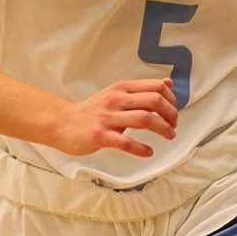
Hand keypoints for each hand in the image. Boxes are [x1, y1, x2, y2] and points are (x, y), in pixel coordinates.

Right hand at [50, 77, 179, 158]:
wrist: (62, 122)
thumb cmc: (92, 111)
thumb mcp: (117, 93)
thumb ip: (141, 90)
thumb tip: (168, 83)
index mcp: (121, 88)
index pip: (156, 87)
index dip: (171, 99)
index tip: (174, 111)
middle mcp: (116, 100)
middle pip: (154, 101)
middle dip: (171, 114)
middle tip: (174, 125)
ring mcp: (108, 118)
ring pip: (144, 119)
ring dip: (163, 129)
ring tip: (169, 136)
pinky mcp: (100, 136)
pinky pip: (126, 142)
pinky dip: (141, 148)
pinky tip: (148, 152)